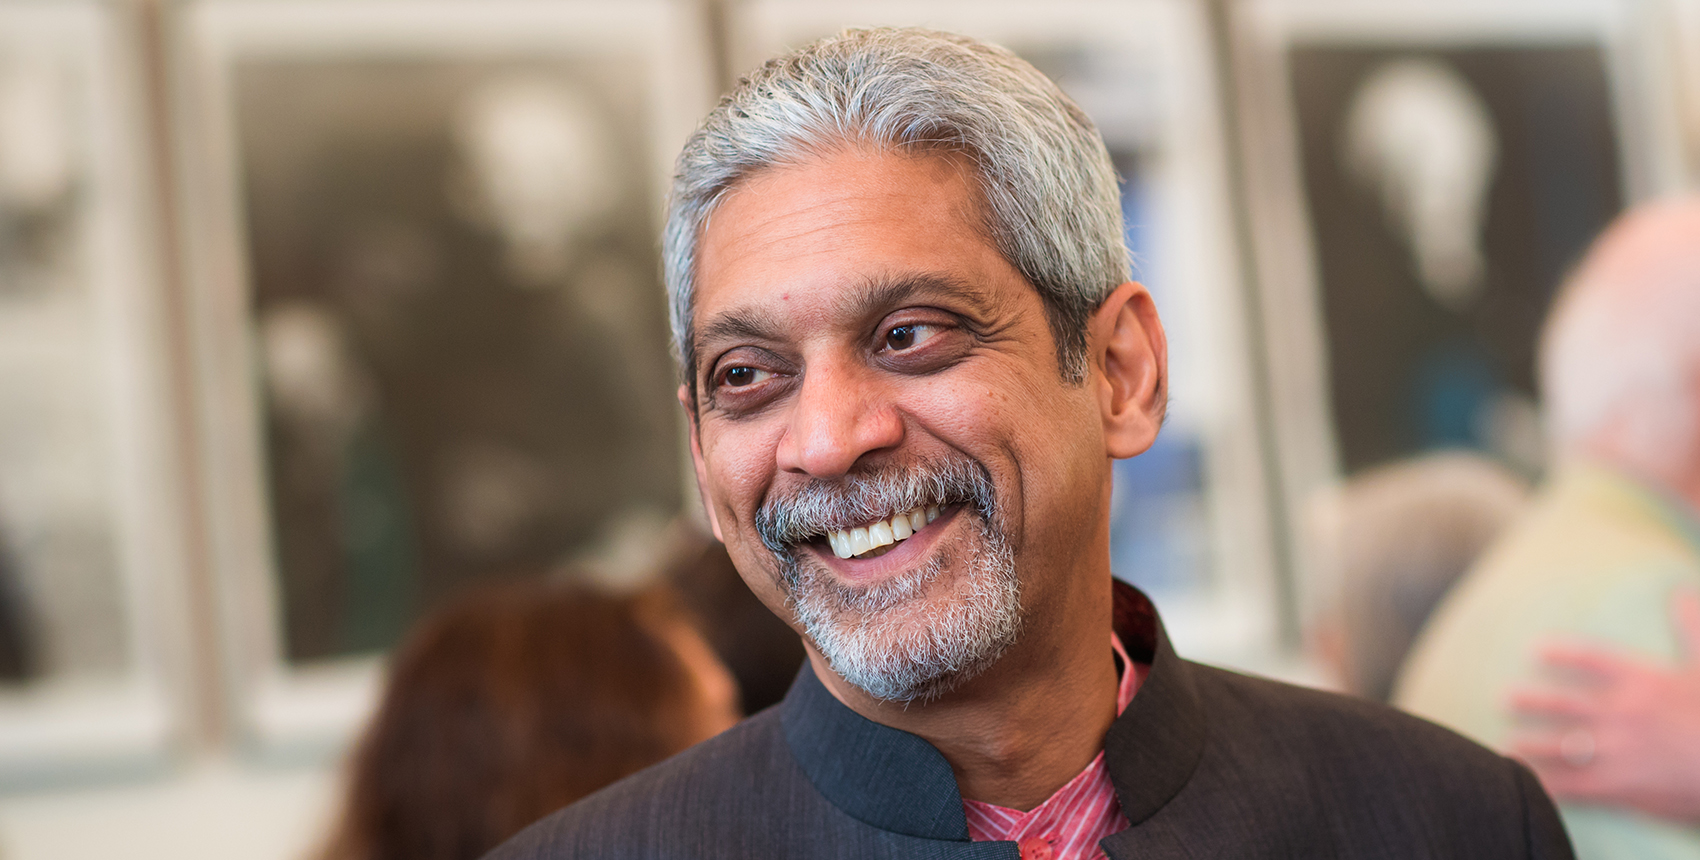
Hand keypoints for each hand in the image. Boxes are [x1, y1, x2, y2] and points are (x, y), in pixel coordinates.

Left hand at [1507, 591, 1699, 822]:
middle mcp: (1621, 712)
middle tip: (1504, 698)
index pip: (1590, 659)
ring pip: (1561, 746)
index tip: (1535, 649)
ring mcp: (1616, 750)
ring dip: (1531, 745)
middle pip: (1564, 704)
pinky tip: (1529, 785)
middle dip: (1532, 701)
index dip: (1561, 654)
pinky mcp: (1619, 786)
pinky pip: (1573, 785)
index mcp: (1643, 681)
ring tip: (1509, 746)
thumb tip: (1682, 592)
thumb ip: (1693, 628)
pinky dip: (1547, 785)